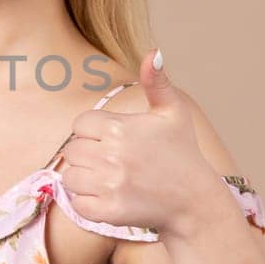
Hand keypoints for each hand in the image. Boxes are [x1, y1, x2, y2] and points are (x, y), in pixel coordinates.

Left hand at [57, 49, 230, 237]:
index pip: (80, 125)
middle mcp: (111, 155)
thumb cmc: (182, 154)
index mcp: (120, 128)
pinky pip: (77, 204)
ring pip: (70, 177)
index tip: (113, 141)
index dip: (93, 133)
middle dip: (88, 156)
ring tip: (110, 180)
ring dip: (85, 180)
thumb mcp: (173, 113)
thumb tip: (154, 52)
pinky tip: (109, 198)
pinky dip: (88, 203)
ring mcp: (109, 185)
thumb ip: (158, 82)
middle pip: (72, 151)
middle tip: (113, 162)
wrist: (194, 202)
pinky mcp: (108, 211)